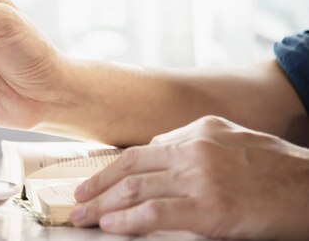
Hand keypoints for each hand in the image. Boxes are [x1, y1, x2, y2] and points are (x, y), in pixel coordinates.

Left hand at [70, 115, 308, 239]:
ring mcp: (200, 177)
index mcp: (197, 130)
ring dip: (104, 203)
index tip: (96, 181)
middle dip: (98, 185)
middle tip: (77, 198)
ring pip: (136, 188)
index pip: (142, 150)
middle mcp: (193, 149)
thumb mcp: (233, 138)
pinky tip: (112, 225)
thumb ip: (193, 142)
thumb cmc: (276, 168)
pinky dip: (128, 219)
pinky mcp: (209, 208)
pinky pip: (156, 213)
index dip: (113, 169)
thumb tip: (159, 149)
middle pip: (131, 167)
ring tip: (84, 214)